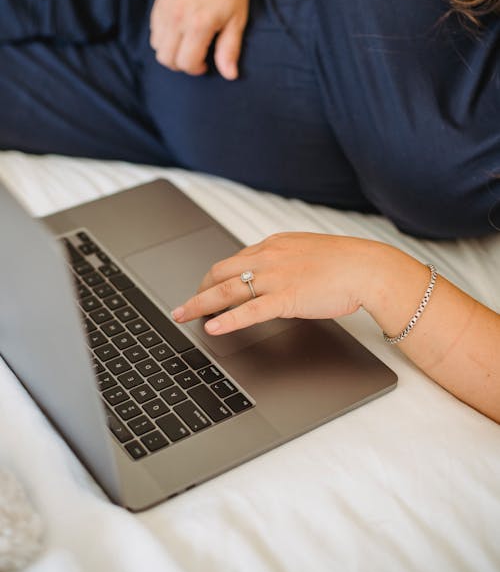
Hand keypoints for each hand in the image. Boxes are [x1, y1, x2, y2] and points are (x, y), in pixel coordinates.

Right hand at [149, 0, 250, 79]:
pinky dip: (164, 35)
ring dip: (171, 50)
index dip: (196, 69)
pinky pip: (154, 28)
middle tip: (196, 56)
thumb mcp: (237, 22)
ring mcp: (166, 5)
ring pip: (157, 45)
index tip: (206, 64)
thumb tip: (230, 76)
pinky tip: (181, 29)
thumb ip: (230, 50)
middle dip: (181, 64)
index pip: (186, 62)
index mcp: (199, 23)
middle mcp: (178, 15)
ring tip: (188, 42)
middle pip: (166, 58)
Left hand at [171, 233, 380, 334]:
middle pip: (221, 272)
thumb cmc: (345, 262)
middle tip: (187, 304)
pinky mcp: (286, 298)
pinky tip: (212, 327)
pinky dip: (227, 319)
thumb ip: (285, 260)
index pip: (234, 260)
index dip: (216, 276)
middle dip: (199, 289)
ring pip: (227, 290)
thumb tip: (272, 274)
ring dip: (200, 304)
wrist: (368, 268)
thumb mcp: (307, 251)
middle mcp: (269, 257)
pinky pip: (249, 311)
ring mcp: (276, 277)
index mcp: (274, 244)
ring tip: (183, 315)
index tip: (206, 287)